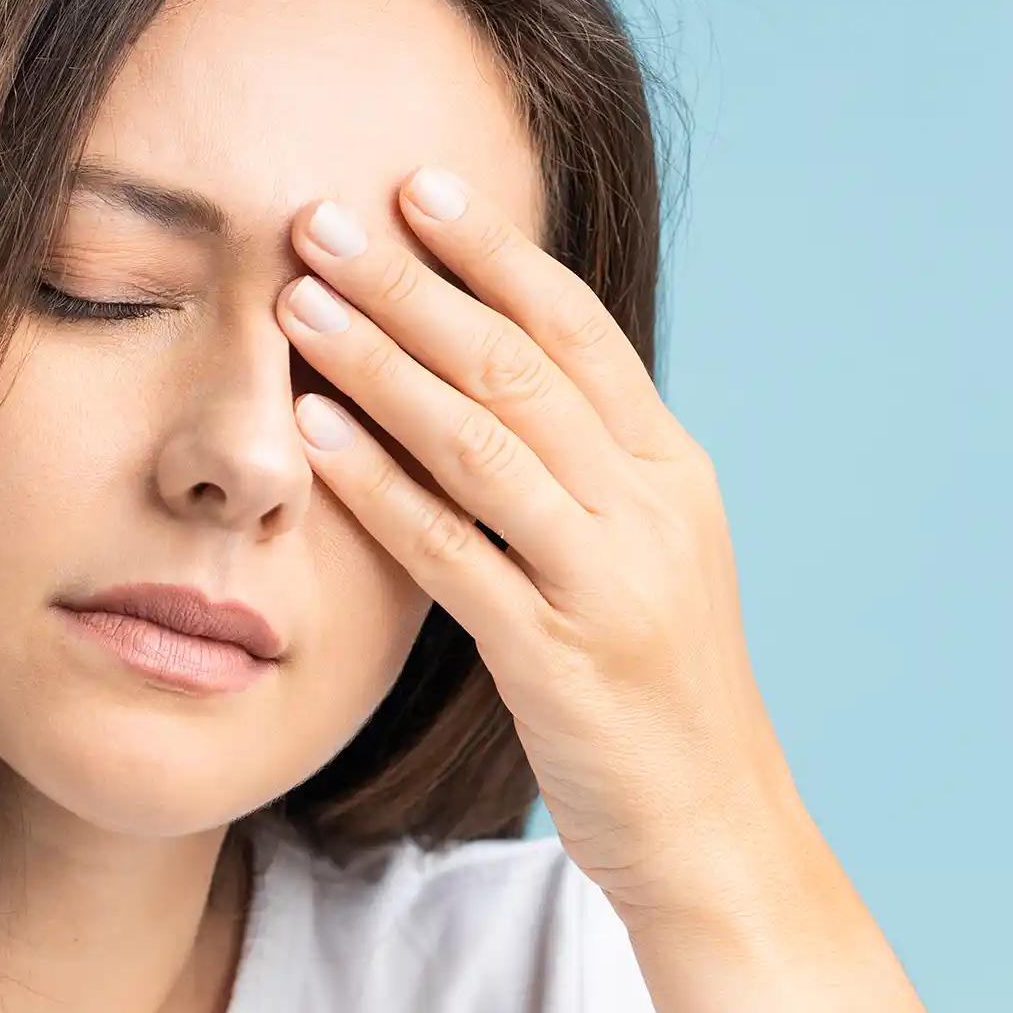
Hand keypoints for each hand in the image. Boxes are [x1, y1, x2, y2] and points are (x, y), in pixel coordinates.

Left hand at [274, 164, 804, 926]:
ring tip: (299, 301)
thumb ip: (583, 466)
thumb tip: (486, 372)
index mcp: (673, 469)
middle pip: (518, 365)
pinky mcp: (557, 659)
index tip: (418, 184)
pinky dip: (381, 485)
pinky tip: (315, 432)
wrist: (712, 828)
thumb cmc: (657, 684)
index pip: (578, 328)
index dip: (496, 251)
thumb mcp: (646, 553)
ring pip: (482, 443)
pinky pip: (452, 553)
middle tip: (323, 218)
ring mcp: (608, 583)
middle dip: (415, 284)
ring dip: (382, 364)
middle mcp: (650, 509)